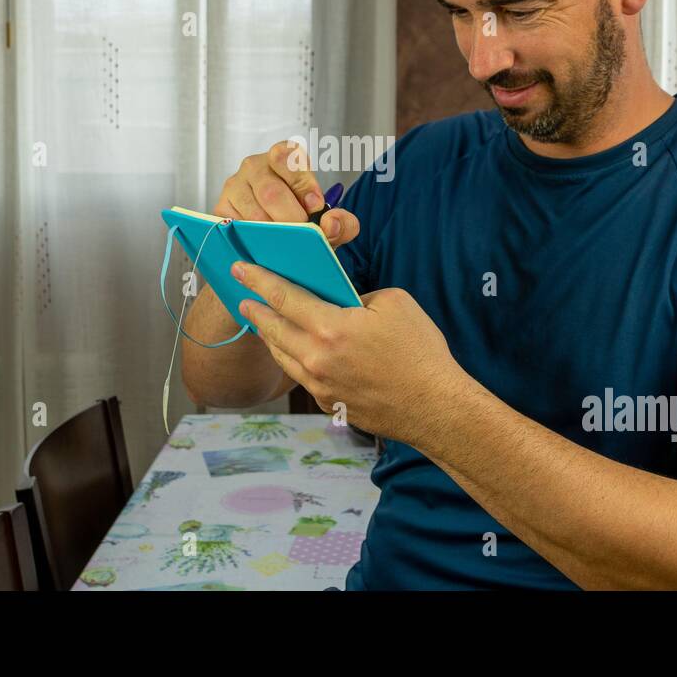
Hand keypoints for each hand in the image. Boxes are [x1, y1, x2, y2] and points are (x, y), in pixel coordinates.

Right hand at [213, 141, 358, 246]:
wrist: (273, 242)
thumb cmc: (302, 222)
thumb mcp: (328, 223)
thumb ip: (342, 223)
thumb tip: (332, 224)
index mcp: (284, 157)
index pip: (289, 156)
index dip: (303, 182)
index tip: (315, 205)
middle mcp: (255, 165)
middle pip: (271, 191)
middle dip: (290, 217)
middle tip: (301, 233)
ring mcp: (235, 185)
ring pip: (253, 213)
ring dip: (273, 233)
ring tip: (285, 242)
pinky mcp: (221, 207)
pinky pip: (236, 226)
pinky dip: (253, 240)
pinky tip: (264, 244)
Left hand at [232, 261, 468, 445]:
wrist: (435, 407)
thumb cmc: (420, 352)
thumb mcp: (393, 303)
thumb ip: (358, 297)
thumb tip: (342, 301)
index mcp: (331, 329)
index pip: (283, 298)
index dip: (259, 280)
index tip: (241, 269)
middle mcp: (316, 360)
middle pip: (273, 329)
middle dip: (255, 308)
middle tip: (243, 295)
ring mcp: (320, 386)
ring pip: (282, 355)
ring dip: (269, 335)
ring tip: (262, 321)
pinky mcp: (329, 403)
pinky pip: (301, 376)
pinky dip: (292, 358)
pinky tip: (294, 350)